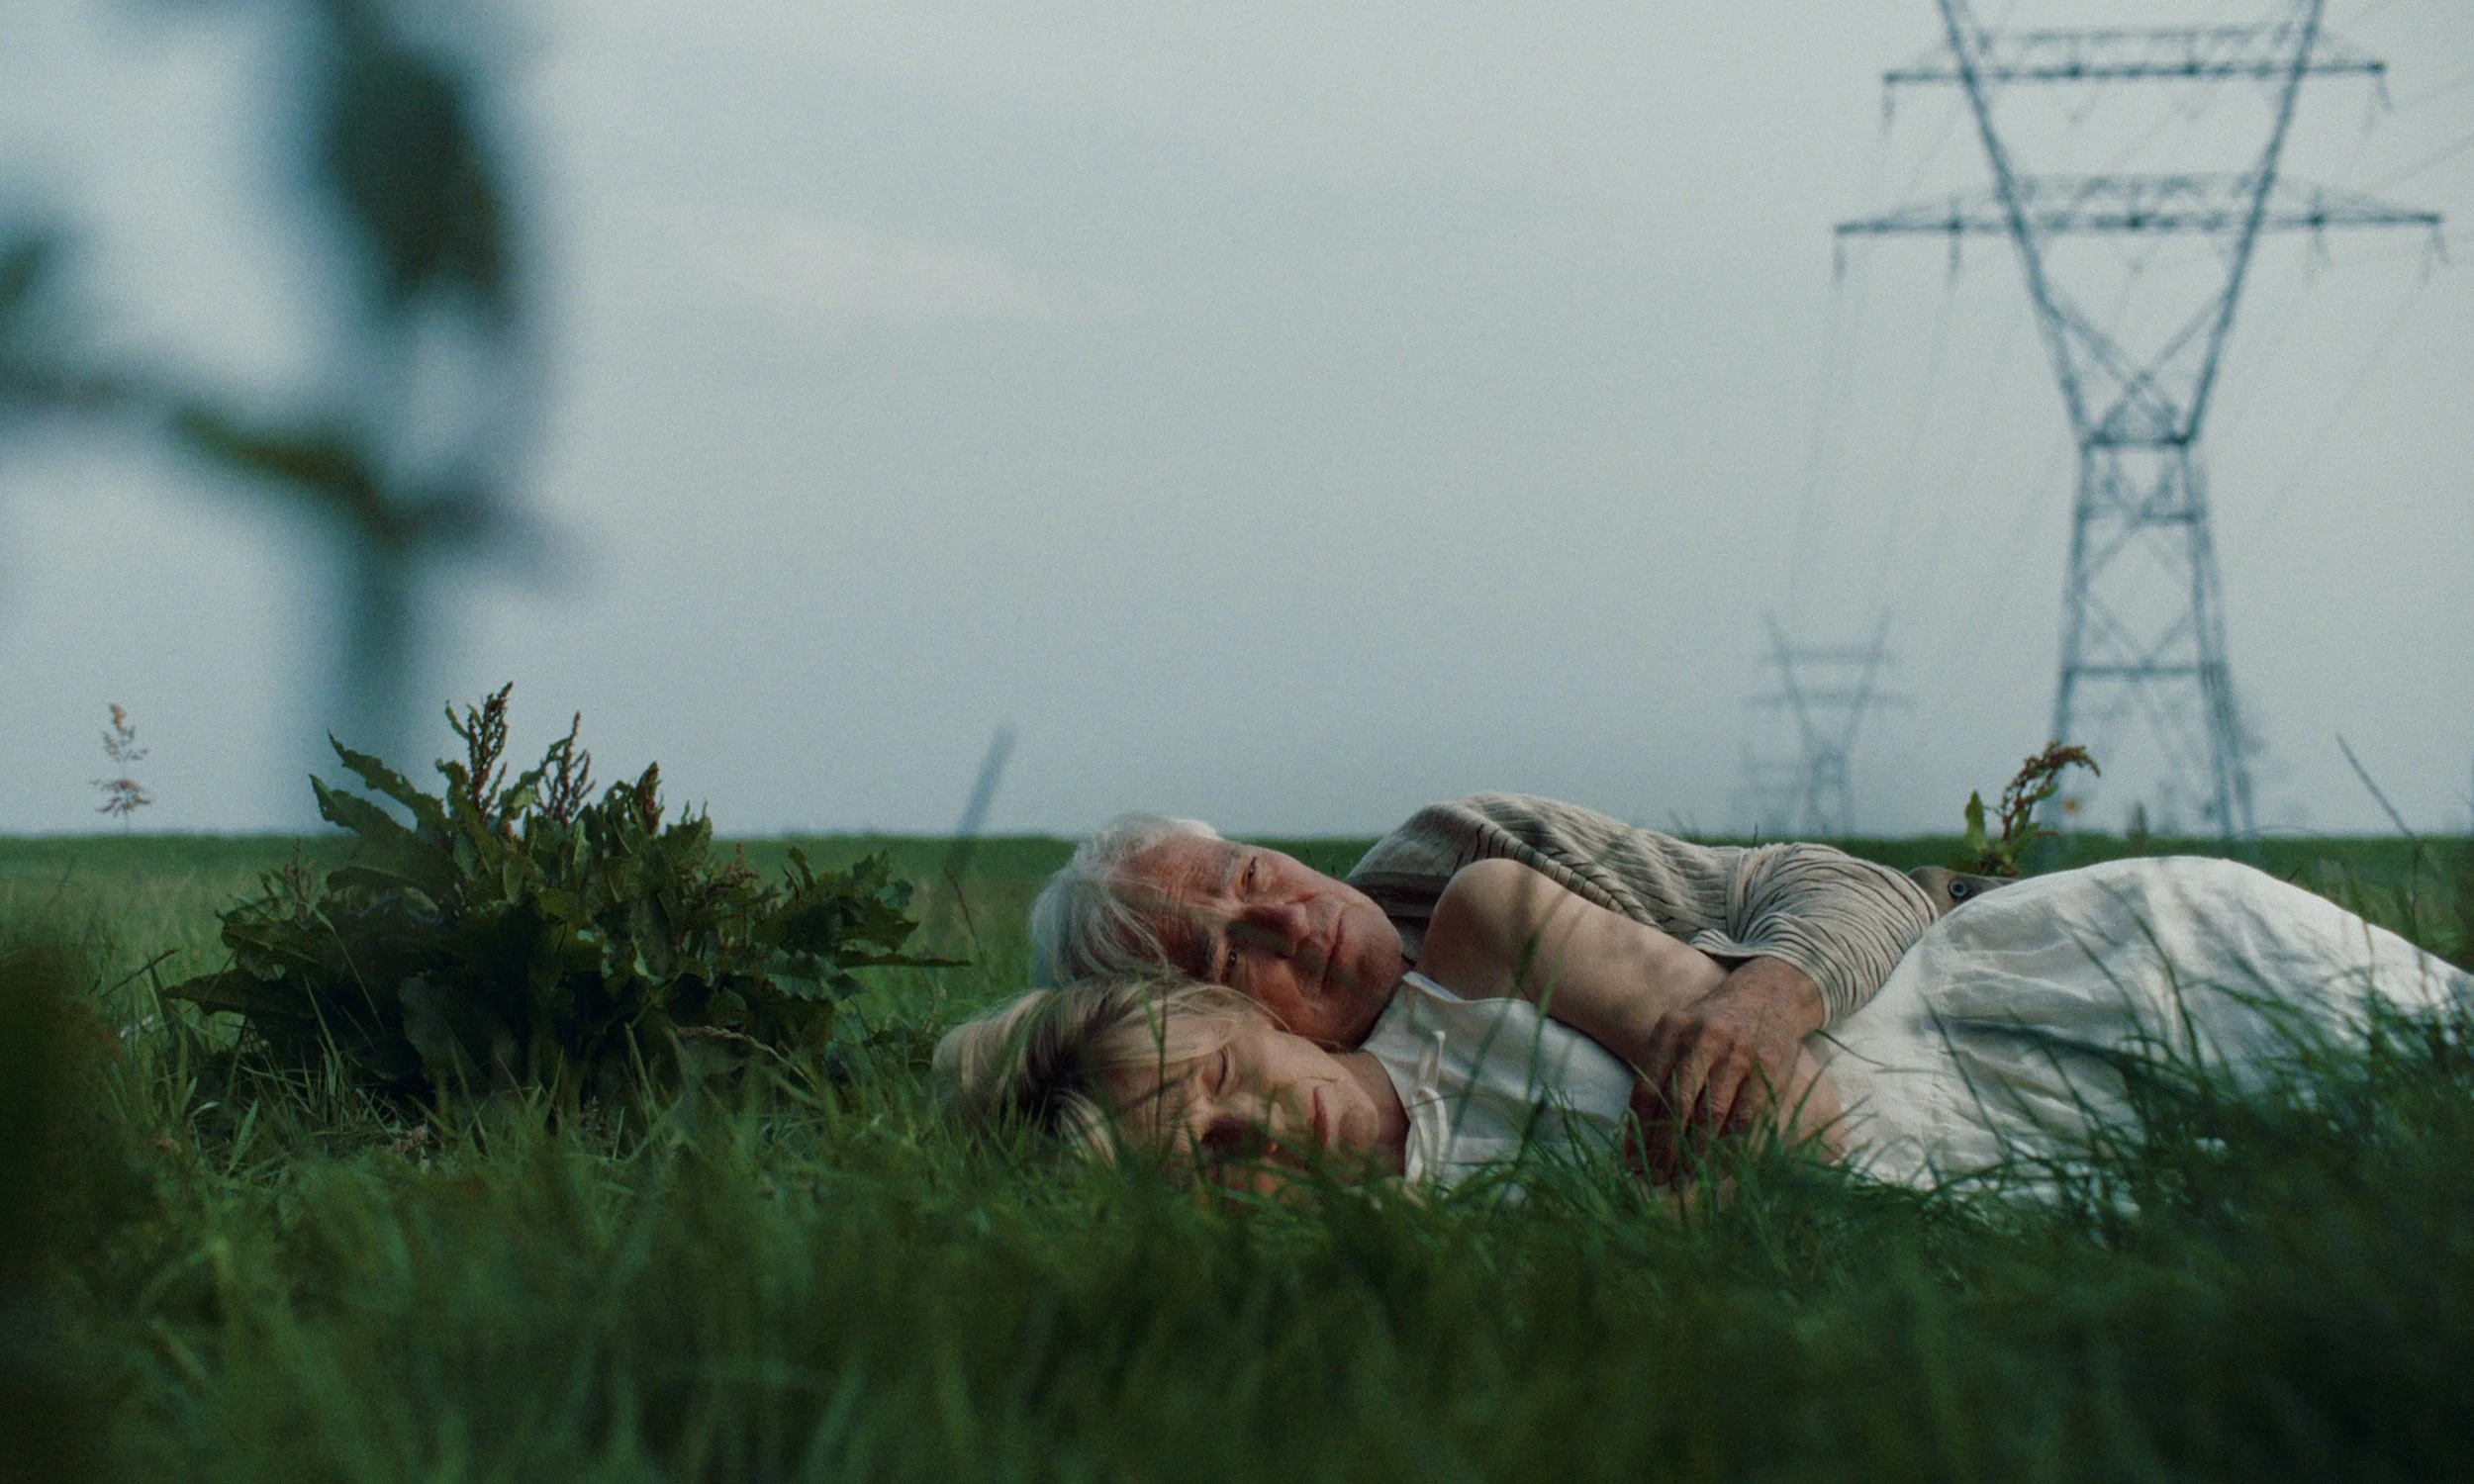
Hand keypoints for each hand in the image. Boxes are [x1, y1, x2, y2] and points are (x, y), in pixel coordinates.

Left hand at [1627, 957, 1825, 1181]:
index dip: (1637, 1132)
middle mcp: (1701, 1040)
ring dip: (1694, 1155)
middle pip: (1675, 1105)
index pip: (1646, 1089)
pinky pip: (1744, 1119)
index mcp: (1671, 1030)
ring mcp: (1736, 1054)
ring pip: (1710, 1116)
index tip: (1631, 1163)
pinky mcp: (1767, 1069)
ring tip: (1683, 1181)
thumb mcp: (1681, 1033)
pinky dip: (1729, 1149)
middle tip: (1656, 1181)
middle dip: (1663, 1149)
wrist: (1770, 994)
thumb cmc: (1714, 1025)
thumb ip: (1660, 1071)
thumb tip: (1636, 1132)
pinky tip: (1717, 1169)